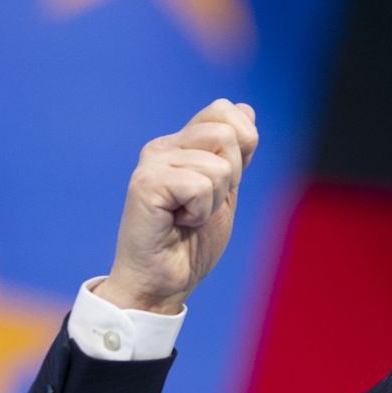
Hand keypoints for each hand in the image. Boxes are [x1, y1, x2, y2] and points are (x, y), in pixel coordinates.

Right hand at [94, 99, 258, 312]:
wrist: (163, 283)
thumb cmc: (190, 243)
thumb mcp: (224, 192)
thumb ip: (234, 154)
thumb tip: (246, 108)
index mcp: (180, 144)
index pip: (224, 110)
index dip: (242, 145)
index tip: (224, 182)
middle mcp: (162, 147)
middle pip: (227, 134)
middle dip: (230, 178)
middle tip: (202, 205)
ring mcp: (152, 164)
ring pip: (218, 165)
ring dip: (214, 201)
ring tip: (187, 217)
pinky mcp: (145, 185)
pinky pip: (200, 186)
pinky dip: (200, 212)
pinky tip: (177, 223)